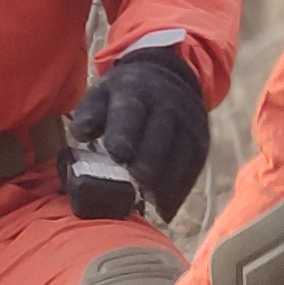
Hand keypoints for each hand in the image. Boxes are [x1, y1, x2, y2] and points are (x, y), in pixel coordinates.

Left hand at [67, 44, 210, 220]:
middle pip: (160, 134)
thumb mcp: (101, 94)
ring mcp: (188, 122)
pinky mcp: (201, 140)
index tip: (118, 153)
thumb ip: (88, 115)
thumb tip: (82, 134)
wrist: (166, 76)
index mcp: (134, 91)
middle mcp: (166, 103)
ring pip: (181, 154)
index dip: (124, 132)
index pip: (129, 111)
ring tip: (150, 202)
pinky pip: (193, 167)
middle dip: (150, 160)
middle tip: (138, 182)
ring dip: (166, 181)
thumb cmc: (123, 95)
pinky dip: (180, 190)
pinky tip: (165, 208)